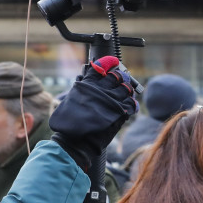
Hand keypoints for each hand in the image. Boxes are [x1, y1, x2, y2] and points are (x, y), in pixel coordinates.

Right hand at [50, 56, 138, 170]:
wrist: (76, 141)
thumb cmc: (70, 122)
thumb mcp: (71, 100)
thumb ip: (81, 87)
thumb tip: (84, 76)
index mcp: (87, 85)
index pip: (101, 67)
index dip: (108, 63)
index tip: (112, 62)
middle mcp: (101, 91)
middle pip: (117, 77)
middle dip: (121, 76)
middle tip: (121, 78)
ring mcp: (111, 101)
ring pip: (126, 89)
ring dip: (127, 89)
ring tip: (126, 91)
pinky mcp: (119, 113)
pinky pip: (131, 104)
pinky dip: (132, 103)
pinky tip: (129, 105)